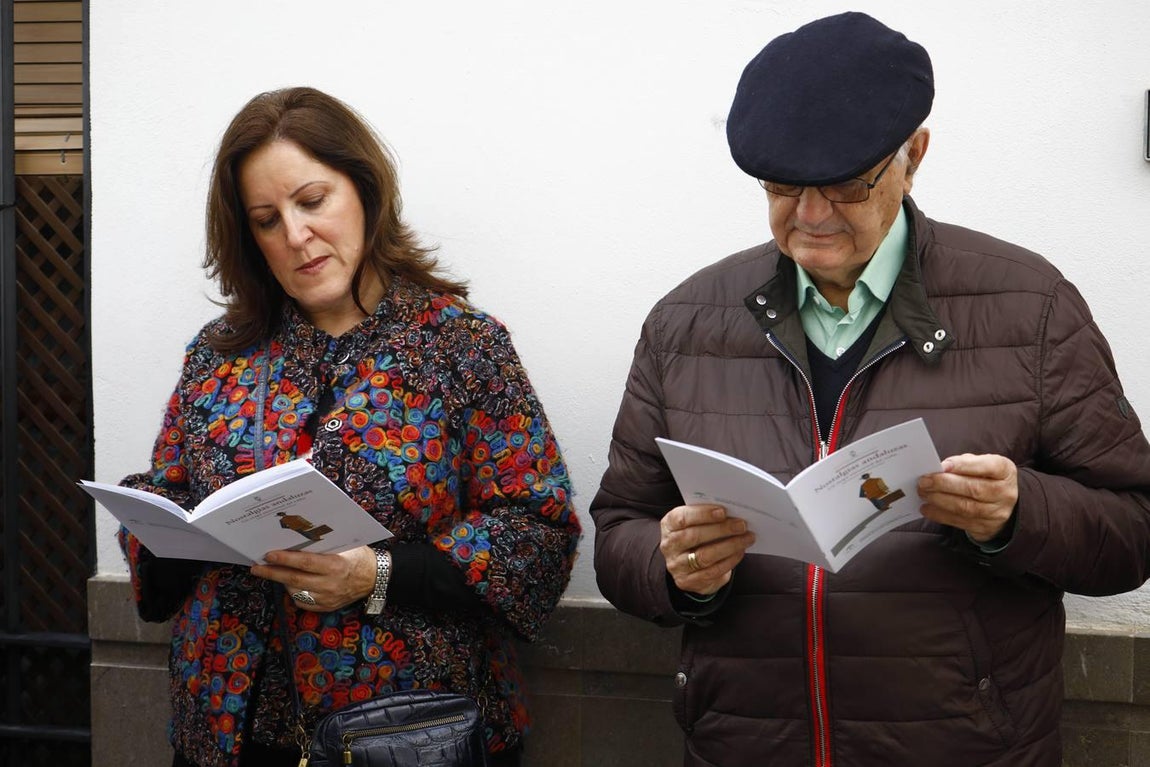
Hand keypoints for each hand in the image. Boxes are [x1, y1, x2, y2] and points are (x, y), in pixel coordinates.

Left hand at [250, 545, 376, 611]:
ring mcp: (327, 598)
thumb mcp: (345, 546)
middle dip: (273, 573)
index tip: (268, 554)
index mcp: (335, 565)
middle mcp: (330, 584)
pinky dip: (293, 593)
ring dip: (281, 582)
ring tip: (271, 572)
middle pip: (295, 579)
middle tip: (257, 567)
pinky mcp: (326, 607)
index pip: (304, 562)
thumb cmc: (359, 556)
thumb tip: (297, 540)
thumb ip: (324, 546)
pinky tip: (289, 585)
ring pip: (296, 592)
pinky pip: (303, 602)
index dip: (285, 559)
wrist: (376, 577)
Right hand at [660, 504, 754, 595]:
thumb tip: (732, 513)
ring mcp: (676, 565)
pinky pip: (712, 572)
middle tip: (741, 525)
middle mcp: (669, 546)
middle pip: (693, 536)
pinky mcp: (687, 581)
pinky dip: (729, 561)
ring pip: (704, 556)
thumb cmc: (696, 537)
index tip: (723, 512)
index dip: (702, 514)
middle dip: (721, 530)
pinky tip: (740, 552)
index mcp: (668, 525)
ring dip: (730, 546)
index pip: (682, 518)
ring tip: (747, 538)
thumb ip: (707, 517)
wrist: (688, 566)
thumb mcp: (694, 523)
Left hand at [917, 453, 1017, 542]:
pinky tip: (926, 508)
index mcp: (1005, 471)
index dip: (964, 465)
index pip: (988, 466)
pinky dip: (939, 514)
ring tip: (923, 493)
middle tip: (924, 481)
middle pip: (973, 489)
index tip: (942, 465)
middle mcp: (1004, 493)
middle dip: (944, 484)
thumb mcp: (982, 465)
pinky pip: (959, 522)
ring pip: (965, 507)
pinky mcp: (984, 527)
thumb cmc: (985, 478)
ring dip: (939, 500)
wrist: (1002, 505)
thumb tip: (940, 468)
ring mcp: (997, 513)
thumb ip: (963, 463)